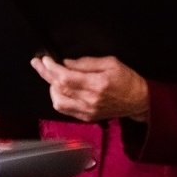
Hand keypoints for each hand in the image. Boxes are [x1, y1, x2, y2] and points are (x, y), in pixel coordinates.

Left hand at [32, 56, 148, 122]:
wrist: (138, 101)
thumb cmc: (127, 79)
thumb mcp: (110, 62)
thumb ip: (86, 63)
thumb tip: (66, 62)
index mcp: (97, 84)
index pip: (66, 78)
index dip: (51, 68)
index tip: (45, 59)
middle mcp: (90, 100)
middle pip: (59, 88)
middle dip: (45, 74)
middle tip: (38, 63)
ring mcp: (87, 111)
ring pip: (58, 102)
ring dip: (51, 88)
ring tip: (52, 77)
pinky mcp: (86, 117)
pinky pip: (64, 110)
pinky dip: (58, 98)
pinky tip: (58, 89)